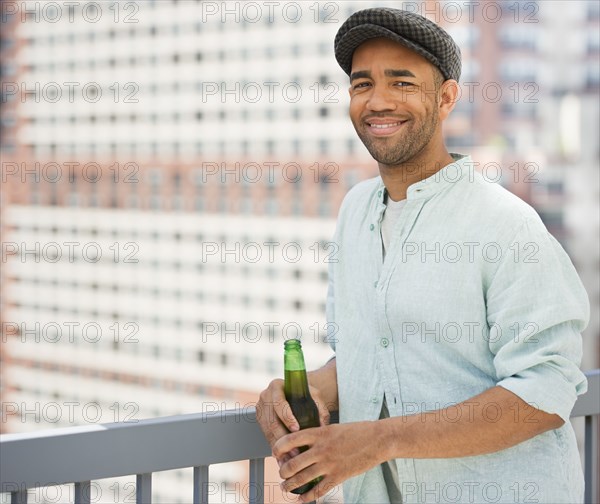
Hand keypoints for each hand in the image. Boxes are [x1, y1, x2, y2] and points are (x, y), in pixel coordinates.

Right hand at [256, 379, 329, 455]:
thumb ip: (320, 408)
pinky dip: (275, 448)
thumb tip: (323, 425)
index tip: (296, 429)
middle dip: (284, 438)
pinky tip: (283, 458)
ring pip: (268, 431)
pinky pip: (266, 436)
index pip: (279, 402)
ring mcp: (261, 409)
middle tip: (295, 452)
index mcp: (277, 386)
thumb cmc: (305, 394)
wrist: (294, 393)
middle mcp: (266, 396)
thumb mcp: (314, 396)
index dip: (287, 417)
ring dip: (279, 447)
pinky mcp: (260, 420)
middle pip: (272, 421)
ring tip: (290, 460)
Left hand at [272, 421, 386, 501]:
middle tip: (281, 473)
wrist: (378, 439)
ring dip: (290, 485)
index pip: (289, 440)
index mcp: (319, 433)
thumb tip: (301, 443)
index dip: (278, 448)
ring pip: (301, 479)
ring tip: (285, 487)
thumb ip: (317, 435)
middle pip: (292, 464)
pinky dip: (307, 497)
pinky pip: (318, 490)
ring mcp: (329, 464)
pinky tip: (301, 499)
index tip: (275, 452)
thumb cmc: (357, 431)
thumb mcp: (333, 427)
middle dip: (282, 471)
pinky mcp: (338, 477)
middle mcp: (321, 449)